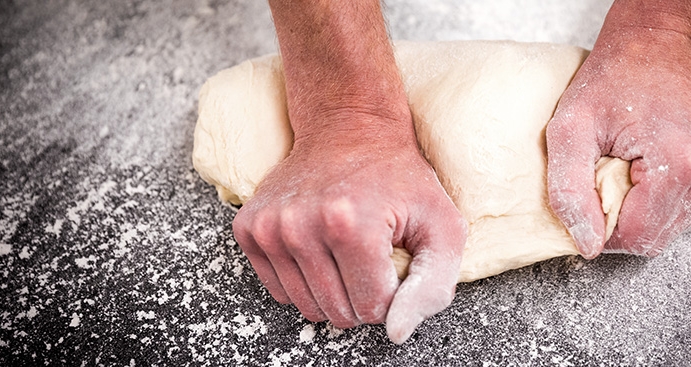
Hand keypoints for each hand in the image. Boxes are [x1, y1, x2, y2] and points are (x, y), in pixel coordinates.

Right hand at [232, 116, 466, 342]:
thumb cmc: (400, 178)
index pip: (372, 309)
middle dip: (362, 294)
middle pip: (338, 313)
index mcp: (350, 225)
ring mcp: (269, 228)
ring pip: (308, 308)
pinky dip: (304, 280)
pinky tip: (320, 247)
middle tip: (372, 252)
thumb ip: (432, 286)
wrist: (349, 125)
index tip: (394, 257)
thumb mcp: (443, 225)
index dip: (392, 291)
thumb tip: (395, 332)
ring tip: (347, 249)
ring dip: (334, 289)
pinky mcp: (248, 229)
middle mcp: (301, 227)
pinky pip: (280, 292)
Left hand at [546, 29, 690, 257]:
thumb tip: (588, 246)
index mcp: (680, 162)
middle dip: (623, 218)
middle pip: (656, 238)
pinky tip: (650, 166)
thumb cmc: (612, 78)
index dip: (603, 228)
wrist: (658, 43)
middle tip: (609, 175)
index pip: (635, 238)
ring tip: (630, 167)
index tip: (592, 192)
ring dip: (642, 210)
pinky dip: (661, 198)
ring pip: (672, 228)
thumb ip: (569, 192)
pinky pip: (686, 209)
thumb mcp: (569, 128)